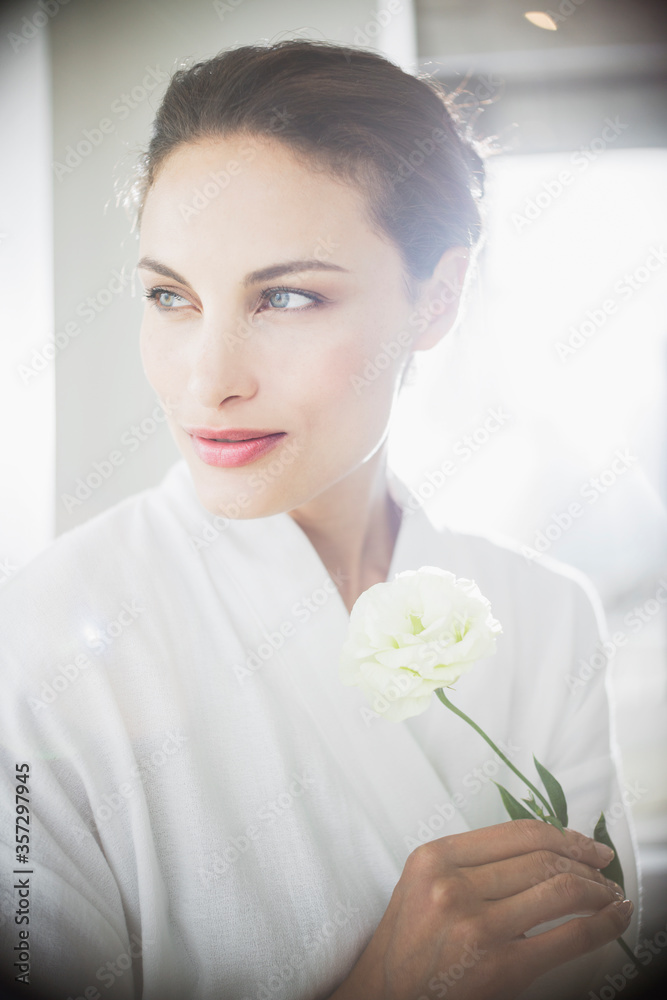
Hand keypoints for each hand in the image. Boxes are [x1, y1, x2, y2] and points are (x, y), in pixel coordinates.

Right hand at [329, 819, 632, 999]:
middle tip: (603, 868)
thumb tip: (543, 847)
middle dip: (585, 861)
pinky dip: (603, 925)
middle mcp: (454, 887)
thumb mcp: (424, 882)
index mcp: (435, 858)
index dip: (562, 834)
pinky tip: (615, 918)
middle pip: (542, 858)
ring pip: (560, 890)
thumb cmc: (408, 942)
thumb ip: (469, 860)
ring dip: (598, 890)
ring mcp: (477, 927)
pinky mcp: (500, 967)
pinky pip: (568, 936)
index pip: (517, 833)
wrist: (386, 995)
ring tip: (609, 895)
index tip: (584, 843)